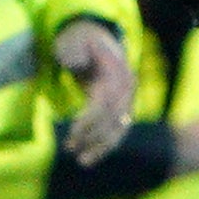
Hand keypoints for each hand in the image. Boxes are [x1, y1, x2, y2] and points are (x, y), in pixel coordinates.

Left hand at [53, 18, 137, 164]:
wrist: (98, 37)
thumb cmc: (80, 40)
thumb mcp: (73, 39)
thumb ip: (72, 49)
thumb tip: (74, 63)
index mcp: (116, 72)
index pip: (105, 103)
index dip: (89, 121)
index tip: (71, 132)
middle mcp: (127, 87)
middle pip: (113, 119)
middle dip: (92, 136)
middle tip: (69, 149)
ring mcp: (129, 97)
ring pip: (120, 128)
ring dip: (102, 147)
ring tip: (82, 162)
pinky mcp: (124, 106)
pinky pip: (119, 129)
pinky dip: (107, 144)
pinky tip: (91, 156)